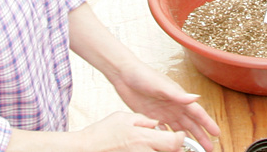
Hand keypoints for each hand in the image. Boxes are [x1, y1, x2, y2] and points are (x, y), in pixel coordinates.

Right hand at [76, 113, 190, 151]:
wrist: (86, 149)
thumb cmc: (102, 133)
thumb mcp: (124, 117)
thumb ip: (144, 120)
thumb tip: (156, 123)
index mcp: (144, 138)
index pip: (175, 142)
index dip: (180, 138)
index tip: (179, 134)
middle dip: (174, 147)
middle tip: (168, 141)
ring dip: (163, 151)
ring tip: (154, 145)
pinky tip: (144, 149)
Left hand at [111, 61, 218, 150]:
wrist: (124, 75)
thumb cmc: (143, 75)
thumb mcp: (161, 85)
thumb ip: (178, 94)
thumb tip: (196, 97)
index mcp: (179, 98)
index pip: (197, 113)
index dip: (208, 123)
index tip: (217, 133)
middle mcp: (173, 106)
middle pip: (191, 124)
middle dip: (200, 136)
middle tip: (209, 148)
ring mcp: (163, 112)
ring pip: (179, 130)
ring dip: (186, 139)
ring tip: (193, 150)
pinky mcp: (152, 117)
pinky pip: (163, 131)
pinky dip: (168, 138)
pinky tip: (170, 146)